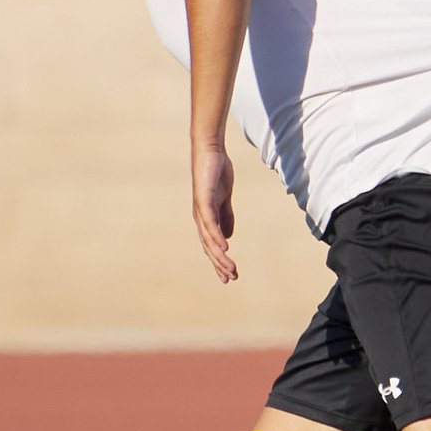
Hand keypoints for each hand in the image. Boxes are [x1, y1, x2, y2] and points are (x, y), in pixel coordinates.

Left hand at [193, 143, 237, 282]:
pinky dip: (216, 236)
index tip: (228, 276)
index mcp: (205, 218)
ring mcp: (200, 210)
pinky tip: (225, 247)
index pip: (211, 245)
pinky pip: (210, 223)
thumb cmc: (216, 173)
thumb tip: (228, 236)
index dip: (219, 261)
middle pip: (208, 247)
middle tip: (230, 279)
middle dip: (219, 264)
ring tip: (230, 269)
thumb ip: (226, 216)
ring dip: (219, 256)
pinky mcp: (203, 200)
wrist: (209, 152)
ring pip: (209, 240)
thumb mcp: (224, 198)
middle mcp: (200, 218)